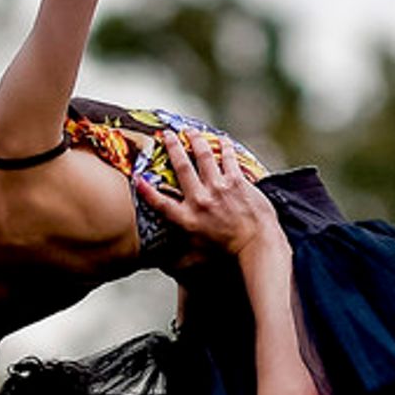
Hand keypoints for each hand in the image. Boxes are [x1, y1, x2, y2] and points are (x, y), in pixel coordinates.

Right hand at [138, 129, 277, 253]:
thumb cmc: (228, 253)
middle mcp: (200, 200)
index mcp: (187, 219)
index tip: (137, 178)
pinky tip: (221, 139)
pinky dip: (223, 146)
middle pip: (181, 167)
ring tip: (191, 131)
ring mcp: (219, 188)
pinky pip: (228, 158)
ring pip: (203, 156)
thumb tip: (161, 264)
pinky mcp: (237, 182)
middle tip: (167, 135)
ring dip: (195, 140)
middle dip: (172, 147)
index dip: (147, 190)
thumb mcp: (197, 255)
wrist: (257, 245)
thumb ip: (178, 258)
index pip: (161, 202)